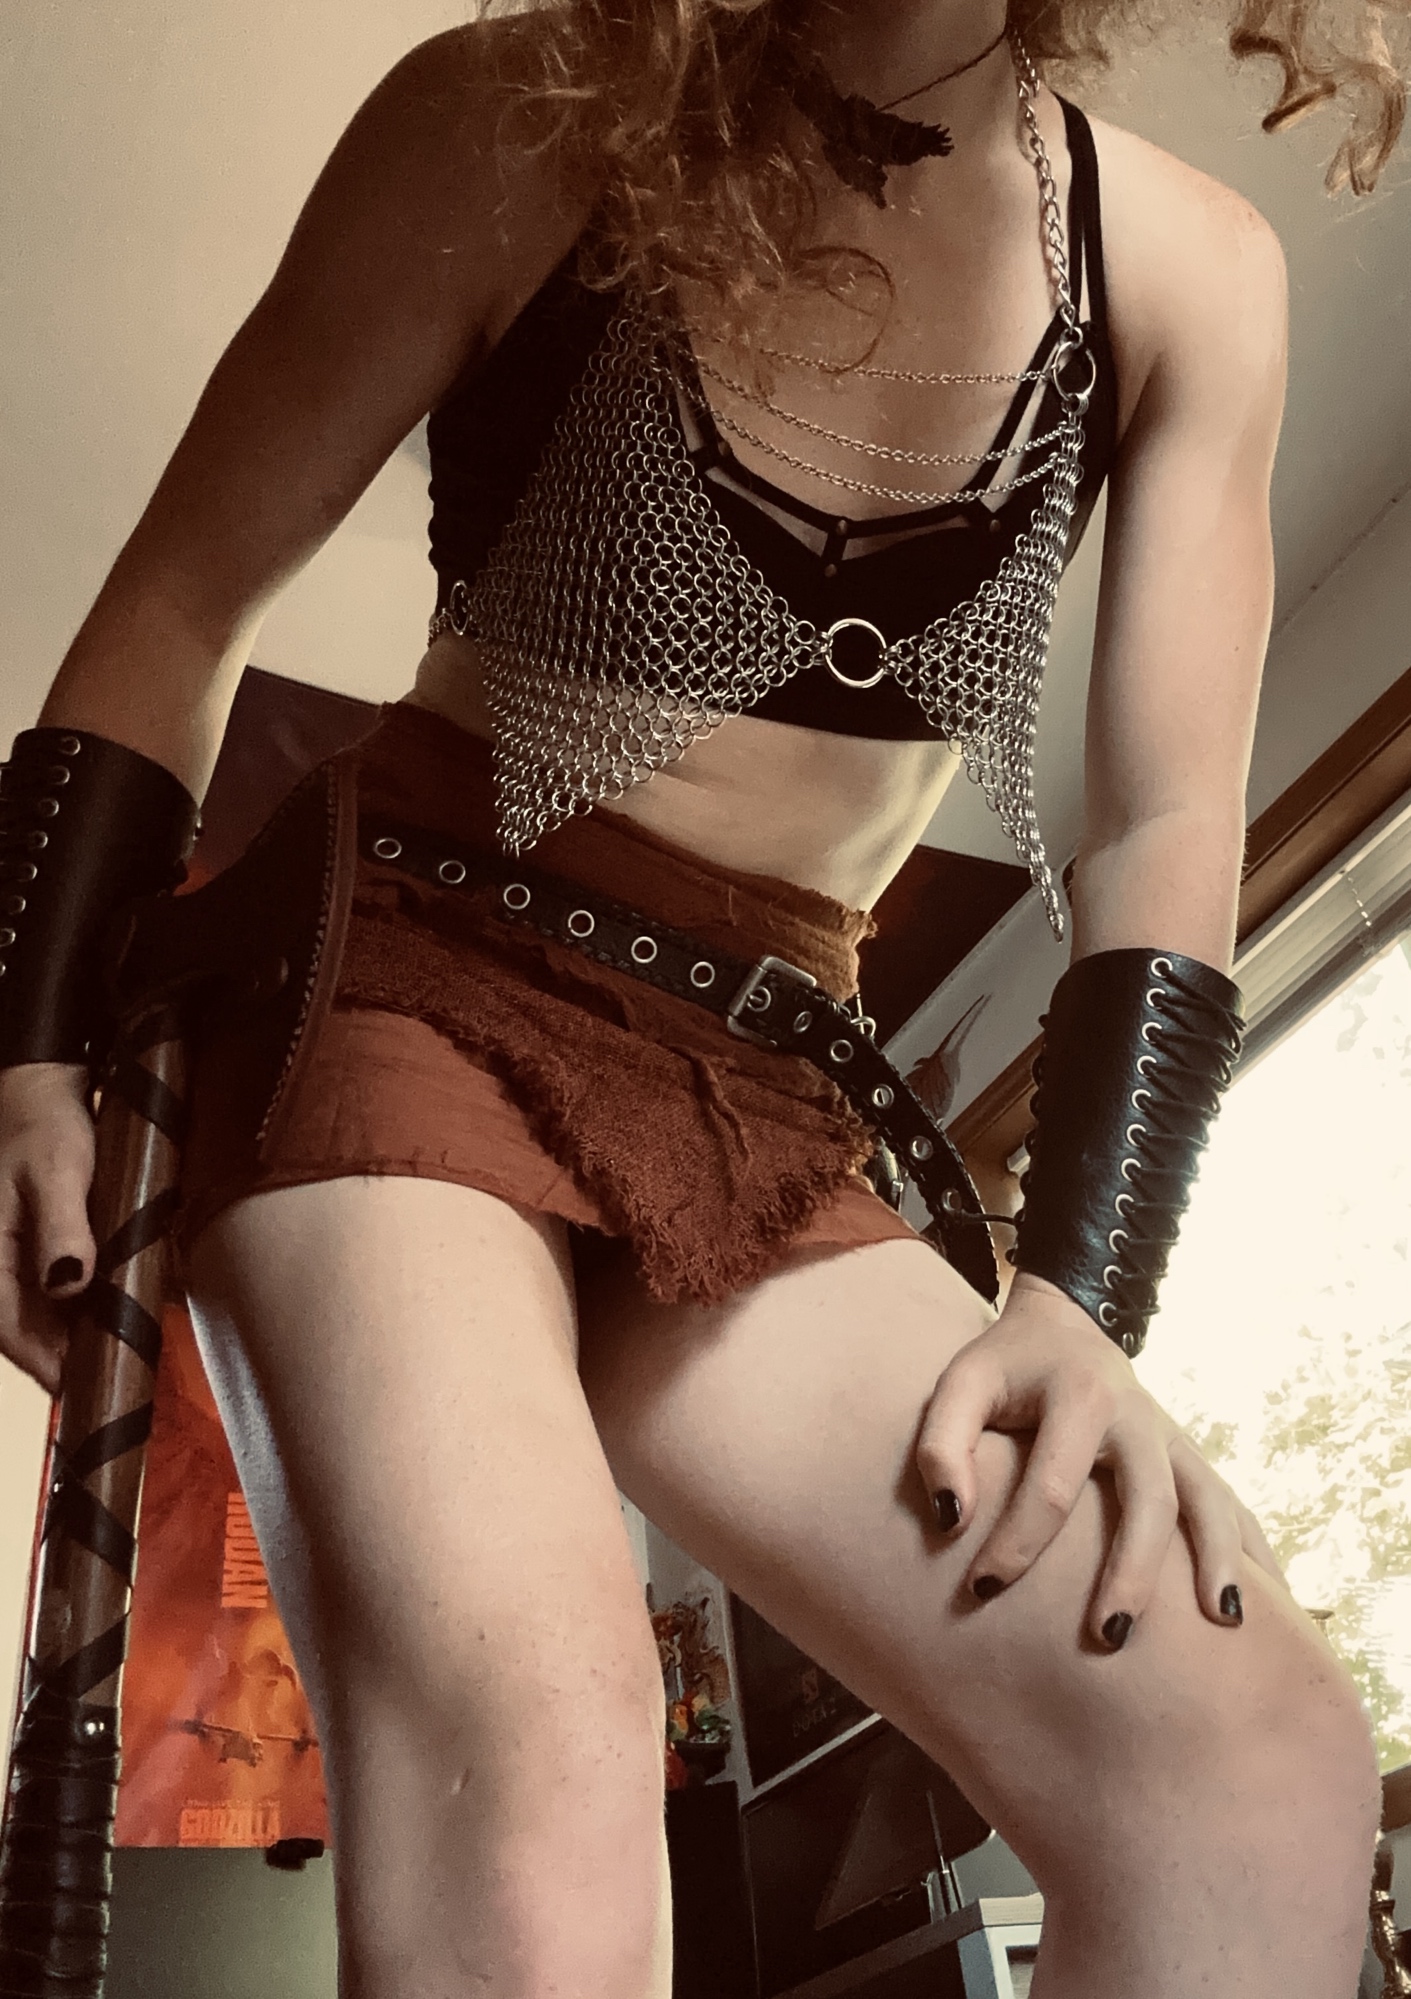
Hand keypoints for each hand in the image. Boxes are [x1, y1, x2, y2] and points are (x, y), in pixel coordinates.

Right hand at [0, 1062, 96, 1394]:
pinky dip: (87, 1308)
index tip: (92, 1394)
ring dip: (84, 1336)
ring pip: (47, 1319)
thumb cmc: (42, 1125)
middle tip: (127, 1377)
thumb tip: (69, 1284)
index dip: (52, 1369)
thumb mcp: (55, 1171)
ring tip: (132, 1352)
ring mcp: (14, 1265)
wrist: (38, 1090)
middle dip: (75, 1359)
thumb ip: (62, 1227)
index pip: (12, 1335)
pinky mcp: (37, 1254)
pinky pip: (59, 1295)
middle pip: (31, 1335)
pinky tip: (122, 1311)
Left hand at [915, 1272, 1284, 1646]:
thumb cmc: (1003, 1367)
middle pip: (1149, 1499)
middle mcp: (1138, 1416)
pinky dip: (1253, 1552)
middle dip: (1132, 1572)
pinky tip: (1271, 1605)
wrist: (1063, 1326)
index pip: (1053, 1485)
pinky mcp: (1188, 1456)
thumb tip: (950, 1519)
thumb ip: (941, 1444)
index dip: (1017, 1542)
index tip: (983, 1588)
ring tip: (1221, 1624)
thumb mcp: (959, 1386)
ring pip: (1207, 1501)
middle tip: (1109, 1639)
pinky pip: (1230, 1505)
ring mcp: (1172, 1437)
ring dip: (1218, 1561)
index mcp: (1080, 1394)